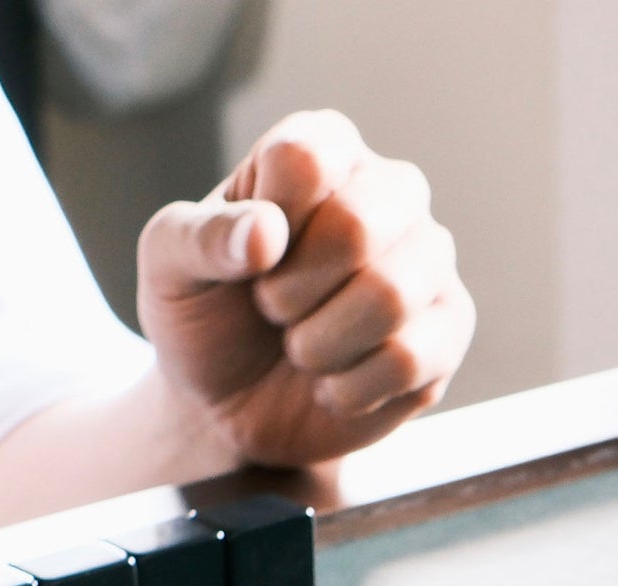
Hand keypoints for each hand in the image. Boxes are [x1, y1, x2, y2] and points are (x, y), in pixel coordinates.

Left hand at [136, 108, 474, 469]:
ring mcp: (429, 262)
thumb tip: (267, 233)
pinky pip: (409, 359)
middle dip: (291, 291)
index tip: (249, 260)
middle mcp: (390, 192)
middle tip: (271, 311)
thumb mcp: (168, 267)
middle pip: (358, 227)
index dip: (268, 225)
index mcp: (323, 148)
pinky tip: (333, 385)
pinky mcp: (449, 332)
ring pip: (391, 297)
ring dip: (320, 344)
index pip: (307, 160)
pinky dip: (350, 387)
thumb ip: (201, 236)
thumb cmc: (207, 317)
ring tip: (302, 349)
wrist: (234, 406)